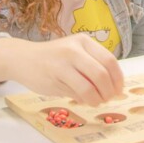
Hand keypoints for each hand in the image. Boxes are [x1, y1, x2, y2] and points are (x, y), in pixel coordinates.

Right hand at [0, 34, 123, 105]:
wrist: (23, 58)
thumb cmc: (55, 57)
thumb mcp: (76, 52)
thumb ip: (93, 64)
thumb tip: (115, 87)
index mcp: (83, 41)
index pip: (109, 60)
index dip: (118, 78)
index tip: (119, 88)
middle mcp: (74, 50)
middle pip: (101, 74)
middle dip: (109, 91)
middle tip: (109, 97)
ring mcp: (63, 64)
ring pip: (89, 87)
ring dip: (97, 99)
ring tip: (97, 101)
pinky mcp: (53, 78)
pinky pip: (75, 93)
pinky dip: (84, 100)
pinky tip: (83, 99)